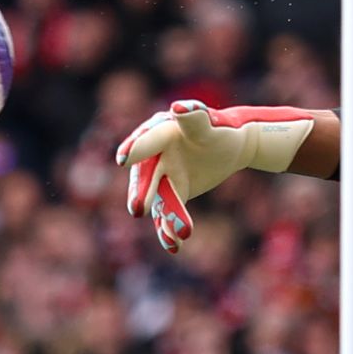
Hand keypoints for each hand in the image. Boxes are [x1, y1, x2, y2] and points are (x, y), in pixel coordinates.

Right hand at [115, 102, 321, 253]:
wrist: (230, 146)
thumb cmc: (220, 129)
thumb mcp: (208, 124)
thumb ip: (194, 116)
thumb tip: (178, 107)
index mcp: (160, 132)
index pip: (147, 142)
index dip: (136, 149)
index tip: (123, 159)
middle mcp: (154, 156)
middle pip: (146, 176)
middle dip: (141, 193)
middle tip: (137, 209)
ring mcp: (160, 176)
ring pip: (157, 200)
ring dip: (164, 218)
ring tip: (172, 236)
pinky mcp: (170, 194)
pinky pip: (167, 213)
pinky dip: (169, 230)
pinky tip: (174, 245)